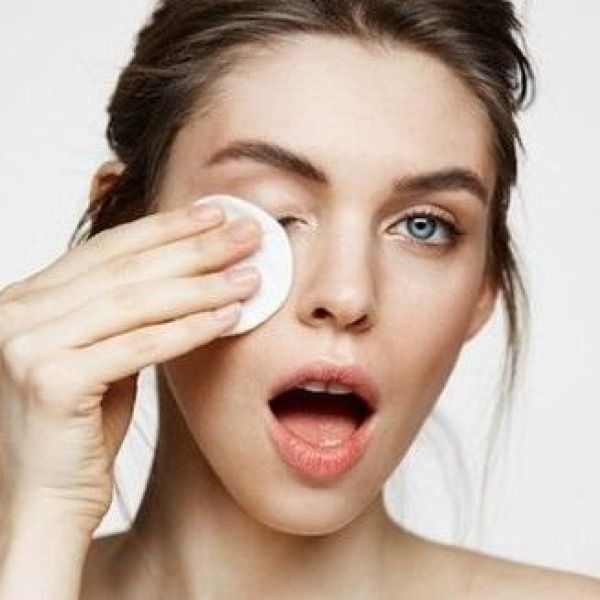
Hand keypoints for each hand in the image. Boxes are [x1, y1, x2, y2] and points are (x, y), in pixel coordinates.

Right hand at [0, 203, 261, 532]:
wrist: (44, 503)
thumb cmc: (79, 431)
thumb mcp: (102, 356)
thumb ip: (126, 316)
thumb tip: (186, 276)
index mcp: (27, 299)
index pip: (108, 249)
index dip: (165, 228)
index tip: (215, 214)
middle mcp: (16, 312)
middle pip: (125, 267)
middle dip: (194, 247)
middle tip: (247, 233)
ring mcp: (26, 345)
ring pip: (135, 302)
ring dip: (202, 285)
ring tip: (250, 275)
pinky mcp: (50, 380)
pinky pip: (140, 345)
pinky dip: (190, 328)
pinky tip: (230, 315)